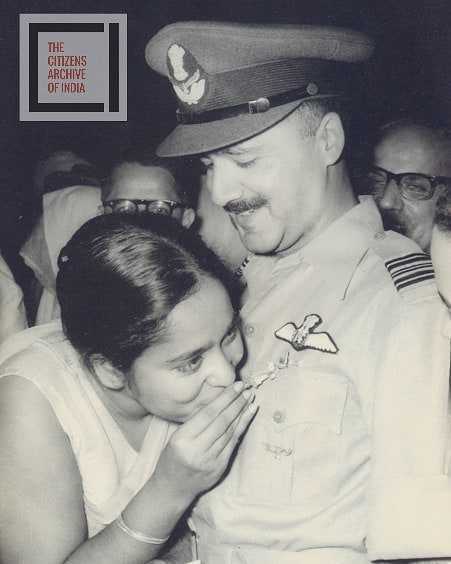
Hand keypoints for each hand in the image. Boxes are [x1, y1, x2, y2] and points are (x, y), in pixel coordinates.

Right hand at [155, 382, 256, 503]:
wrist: (171, 488)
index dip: (224, 398)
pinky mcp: (220, 468)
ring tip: (250, 399)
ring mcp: (210, 461)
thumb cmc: (172, 457)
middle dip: (236, 402)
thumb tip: (220, 400)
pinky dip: (242, 427)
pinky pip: (233, 443)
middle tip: (246, 388)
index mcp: (182, 439)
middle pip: (221, 421)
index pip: (208, 414)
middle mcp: (196, 450)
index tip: (236, 385)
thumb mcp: (176, 436)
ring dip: (242, 413)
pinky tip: (248, 416)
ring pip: (230, 432)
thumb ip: (196, 422)